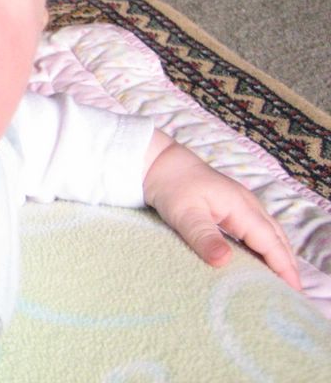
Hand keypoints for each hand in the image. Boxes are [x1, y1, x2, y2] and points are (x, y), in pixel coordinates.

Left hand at [142, 131, 300, 289]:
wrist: (160, 161)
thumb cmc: (172, 186)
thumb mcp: (184, 214)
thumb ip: (204, 237)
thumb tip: (225, 262)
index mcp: (241, 207)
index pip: (270, 241)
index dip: (283, 266)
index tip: (294, 291)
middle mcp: (248, 205)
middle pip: (276, 238)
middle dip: (287, 264)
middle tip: (294, 293)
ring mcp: (242, 204)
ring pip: (269, 233)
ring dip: (279, 255)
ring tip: (283, 281)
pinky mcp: (232, 207)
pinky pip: (258, 229)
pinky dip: (266, 246)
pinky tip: (261, 259)